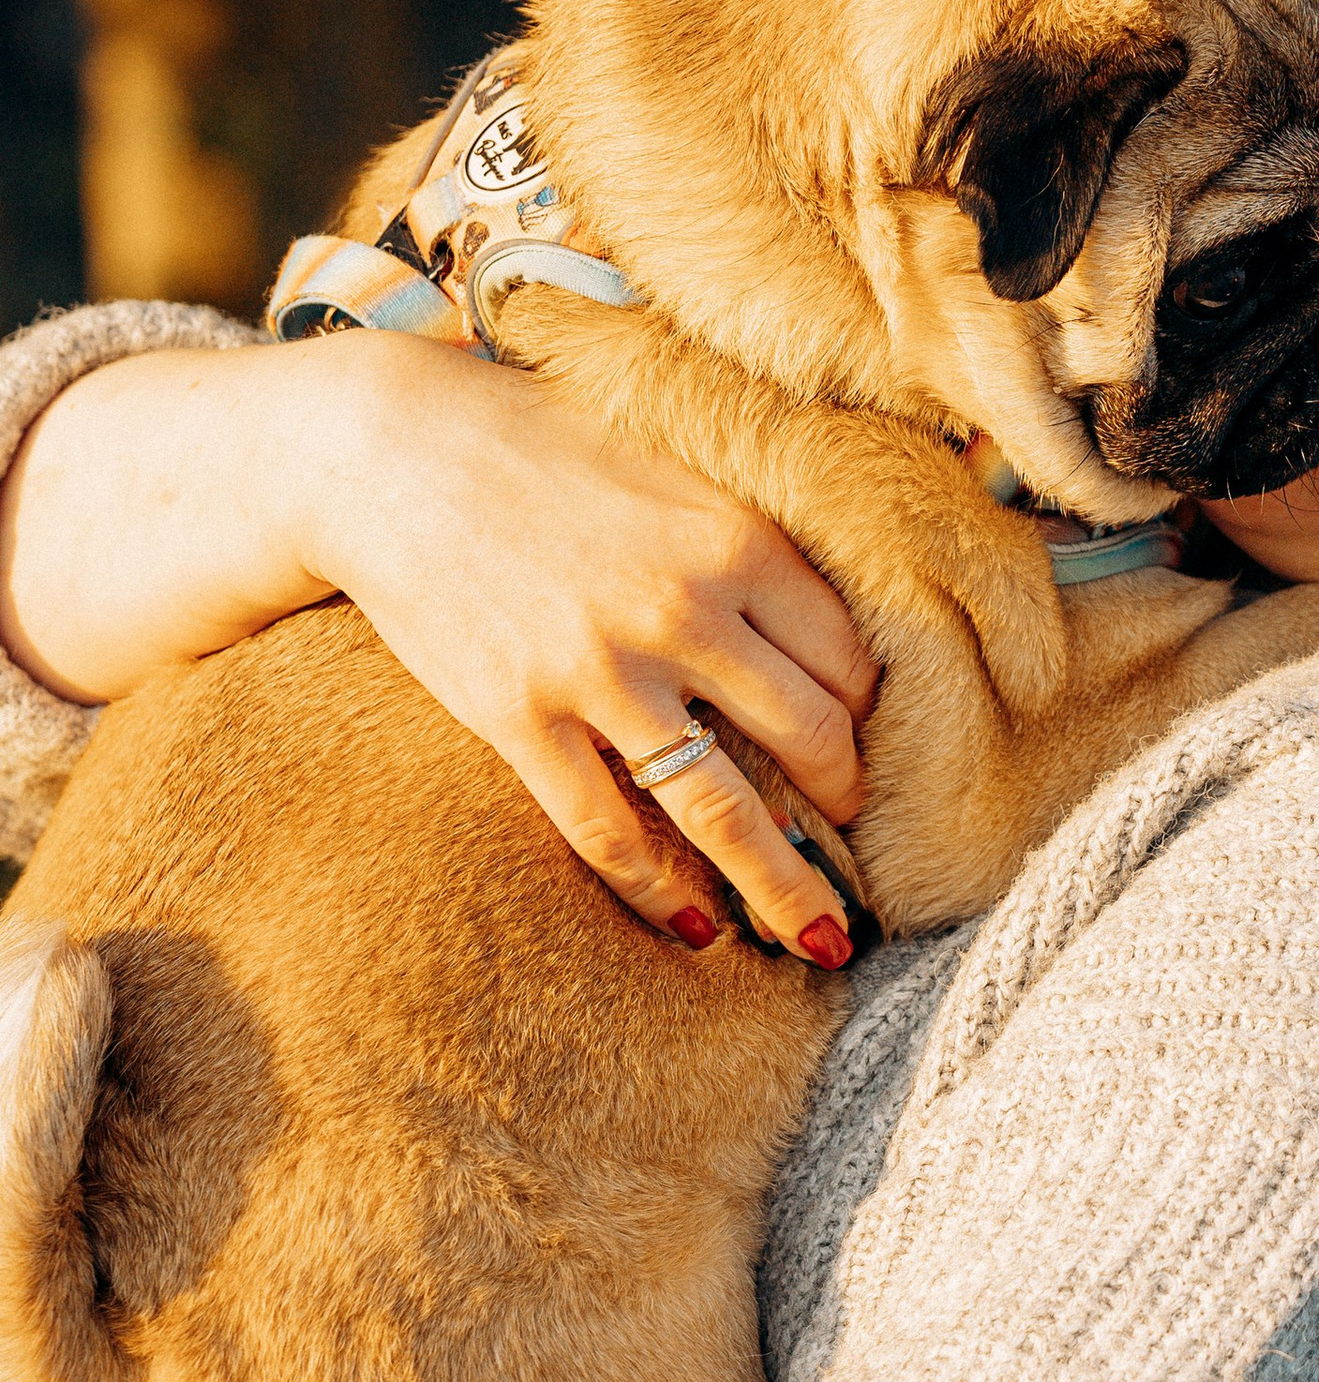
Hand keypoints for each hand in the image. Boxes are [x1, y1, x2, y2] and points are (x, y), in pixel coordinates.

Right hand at [301, 338, 879, 954]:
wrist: (388, 450)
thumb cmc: (538, 442)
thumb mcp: (671, 462)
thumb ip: (742, 535)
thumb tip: (822, 612)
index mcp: (735, 540)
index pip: (846, 657)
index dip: (867, 713)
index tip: (866, 739)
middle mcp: (682, 610)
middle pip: (809, 738)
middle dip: (844, 799)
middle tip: (853, 830)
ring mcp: (599, 674)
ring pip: (722, 810)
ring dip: (782, 885)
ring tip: (819, 939)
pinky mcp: (519, 719)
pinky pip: (608, 832)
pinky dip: (659, 890)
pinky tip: (693, 924)